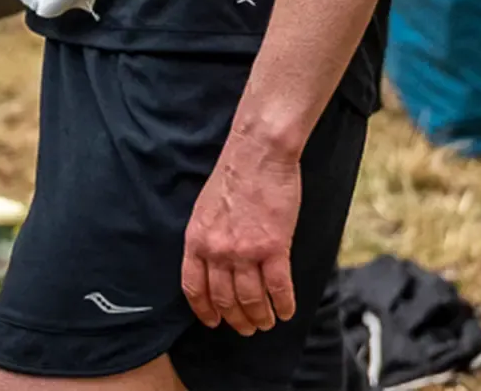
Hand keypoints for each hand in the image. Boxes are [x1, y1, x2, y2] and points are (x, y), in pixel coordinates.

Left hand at [181, 136, 300, 336]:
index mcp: (197, 239)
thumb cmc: (233, 175)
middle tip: (247, 327)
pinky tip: (286, 311)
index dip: (204, 310)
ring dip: (260, 317)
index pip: (194, 287)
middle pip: (225, 300)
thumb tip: (212, 264)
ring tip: (267, 321)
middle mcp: (217, 250)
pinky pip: (278, 289)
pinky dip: (283, 306)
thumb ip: (207, 238)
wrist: (257, 153)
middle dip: (237, 319)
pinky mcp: (274, 248)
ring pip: (252, 300)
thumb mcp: (205, 208)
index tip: (213, 321)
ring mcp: (245, 251)